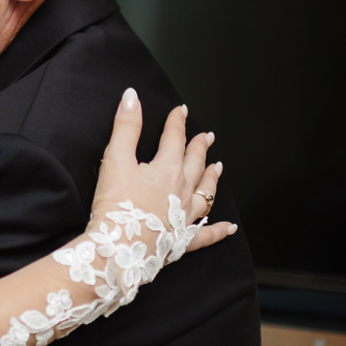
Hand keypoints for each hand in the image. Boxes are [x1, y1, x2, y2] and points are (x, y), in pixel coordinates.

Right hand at [90, 90, 235, 253]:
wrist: (119, 249)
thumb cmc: (116, 206)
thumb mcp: (115, 160)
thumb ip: (126, 127)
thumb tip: (132, 97)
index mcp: (167, 170)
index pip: (174, 139)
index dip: (177, 123)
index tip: (180, 111)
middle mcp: (182, 191)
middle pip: (195, 163)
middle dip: (200, 147)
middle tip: (207, 136)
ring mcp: (185, 216)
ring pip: (205, 193)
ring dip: (212, 178)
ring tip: (218, 167)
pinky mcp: (182, 240)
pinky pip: (206, 235)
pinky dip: (218, 230)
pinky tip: (229, 228)